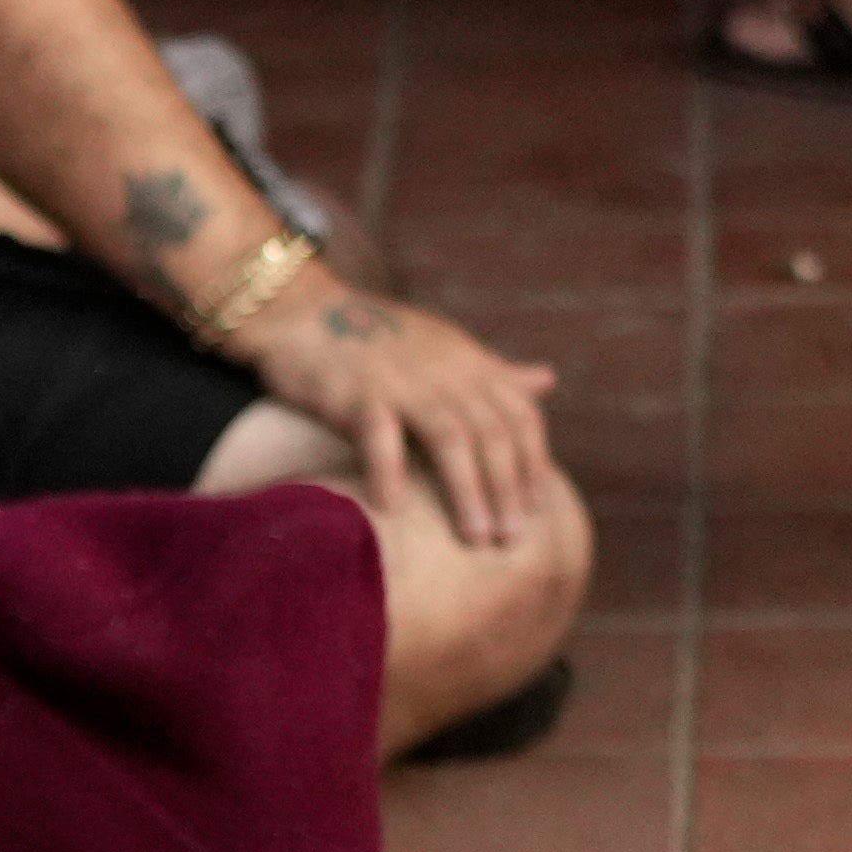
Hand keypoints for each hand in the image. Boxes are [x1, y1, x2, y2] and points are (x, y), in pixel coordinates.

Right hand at [247, 278, 558, 559]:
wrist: (303, 313)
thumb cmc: (374, 339)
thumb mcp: (446, 348)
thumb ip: (494, 372)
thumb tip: (548, 381)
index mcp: (468, 363)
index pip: (519, 414)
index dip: (533, 461)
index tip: (536, 508)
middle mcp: (444, 372)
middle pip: (491, 432)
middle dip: (507, 487)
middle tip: (511, 538)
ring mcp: (401, 381)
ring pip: (450, 438)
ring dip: (468, 490)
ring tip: (476, 536)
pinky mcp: (356, 392)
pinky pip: (379, 434)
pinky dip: (388, 470)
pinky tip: (393, 509)